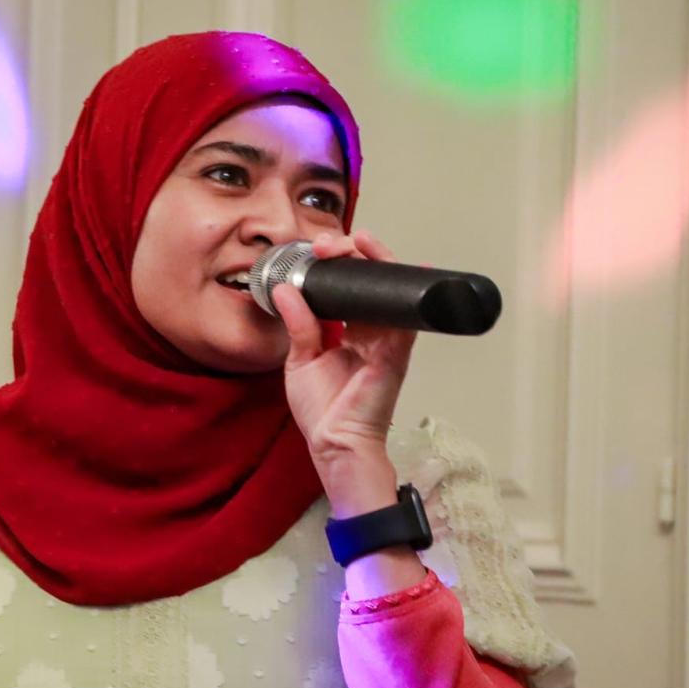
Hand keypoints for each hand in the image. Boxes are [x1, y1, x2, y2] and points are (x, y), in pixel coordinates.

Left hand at [271, 230, 416, 500]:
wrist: (334, 444)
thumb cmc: (323, 411)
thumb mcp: (299, 360)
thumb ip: (298, 325)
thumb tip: (285, 290)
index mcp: (349, 334)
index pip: (349, 290)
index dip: (337, 266)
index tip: (316, 251)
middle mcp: (371, 333)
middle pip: (371, 283)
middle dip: (353, 255)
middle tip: (328, 246)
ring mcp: (386, 341)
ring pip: (389, 290)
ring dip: (374, 261)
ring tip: (356, 242)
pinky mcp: (395, 353)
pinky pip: (403, 315)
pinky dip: (400, 288)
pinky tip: (390, 264)